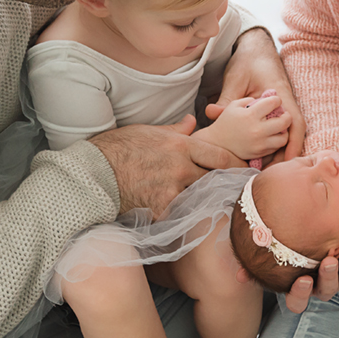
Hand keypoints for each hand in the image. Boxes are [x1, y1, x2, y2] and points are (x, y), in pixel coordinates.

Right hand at [90, 115, 245, 216]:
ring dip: (204, 200)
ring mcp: (171, 189)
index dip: (237, 165)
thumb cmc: (119, 147)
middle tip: (234, 190)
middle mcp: (180, 167)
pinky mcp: (160, 208)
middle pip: (215, 178)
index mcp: (181, 145)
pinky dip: (182, 214)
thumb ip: (176, 130)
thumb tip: (192, 122)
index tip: (245, 171)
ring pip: (200, 197)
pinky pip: (179, 213)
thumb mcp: (149, 131)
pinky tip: (184, 215)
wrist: (93, 171)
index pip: (221, 156)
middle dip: (225, 184)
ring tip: (213, 204)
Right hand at [198, 94, 291, 160]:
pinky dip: (276, 140)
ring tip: (278, 126)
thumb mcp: (234, 105)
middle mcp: (257, 130)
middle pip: (285, 121)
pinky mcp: (260, 154)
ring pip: (284, 137)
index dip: (276, 100)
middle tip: (283, 114)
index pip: (273, 103)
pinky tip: (271, 135)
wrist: (216, 144)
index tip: (274, 101)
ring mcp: (259, 144)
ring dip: (283, 130)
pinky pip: (276, 147)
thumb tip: (266, 99)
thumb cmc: (226, 122)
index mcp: (250, 115)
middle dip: (286, 115)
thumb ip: (251, 100)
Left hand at [206, 28, 305, 161]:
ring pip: (287, 132)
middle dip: (288, 153)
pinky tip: (263, 155)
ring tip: (268, 170)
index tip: (289, 160)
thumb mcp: (235, 78)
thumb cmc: (247, 61)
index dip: (293, 142)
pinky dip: (274, 141)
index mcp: (280, 93)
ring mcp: (281, 105)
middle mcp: (285, 101)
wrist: (254, 47)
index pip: (294, 121)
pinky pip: (278, 127)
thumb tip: (211, 113)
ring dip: (281, 149)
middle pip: (293, 132)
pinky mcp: (274, 108)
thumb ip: (227, 98)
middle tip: (275, 173)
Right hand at [237, 244, 338, 312]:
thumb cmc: (293, 242)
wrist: (324, 224)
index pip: (297, 302)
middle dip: (326, 278)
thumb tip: (240, 276)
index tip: (302, 280)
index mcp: (299, 287)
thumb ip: (257, 263)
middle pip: (324, 292)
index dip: (300, 295)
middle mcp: (319, 285)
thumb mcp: (274, 250)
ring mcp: (338, 278)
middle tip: (327, 262)